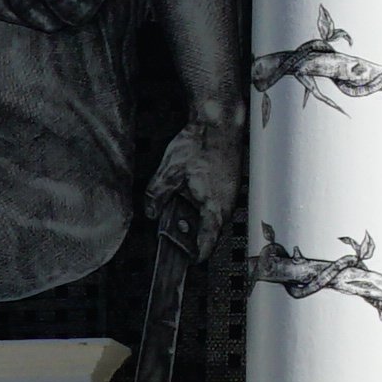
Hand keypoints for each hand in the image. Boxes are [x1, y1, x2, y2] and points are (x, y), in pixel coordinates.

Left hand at [143, 115, 244, 243]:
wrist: (218, 121)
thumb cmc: (201, 144)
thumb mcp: (170, 171)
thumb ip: (157, 194)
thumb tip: (151, 211)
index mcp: (215, 207)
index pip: (208, 242)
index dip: (196, 253)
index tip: (188, 260)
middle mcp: (227, 204)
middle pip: (210, 230)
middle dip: (192, 232)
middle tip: (174, 232)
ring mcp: (230, 193)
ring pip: (212, 215)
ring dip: (196, 216)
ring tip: (179, 207)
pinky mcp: (228, 183)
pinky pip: (215, 201)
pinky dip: (201, 202)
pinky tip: (189, 191)